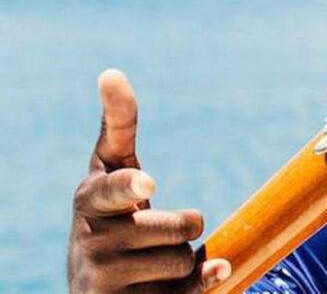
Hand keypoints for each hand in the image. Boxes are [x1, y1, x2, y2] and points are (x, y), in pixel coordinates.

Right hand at [67, 69, 230, 292]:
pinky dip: (206, 280)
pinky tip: (217, 270)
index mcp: (90, 199)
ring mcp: (105, 279)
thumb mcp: (112, 171)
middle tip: (178, 225)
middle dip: (186, 224)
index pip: (111, 189)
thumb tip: (109, 72)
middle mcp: (91, 240)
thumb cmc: (113, 214)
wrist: (96, 287)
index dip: (130, 187)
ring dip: (185, 257)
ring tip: (159, 259)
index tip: (148, 184)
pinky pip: (186, 292)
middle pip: (174, 228)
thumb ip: (117, 126)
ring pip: (181, 260)